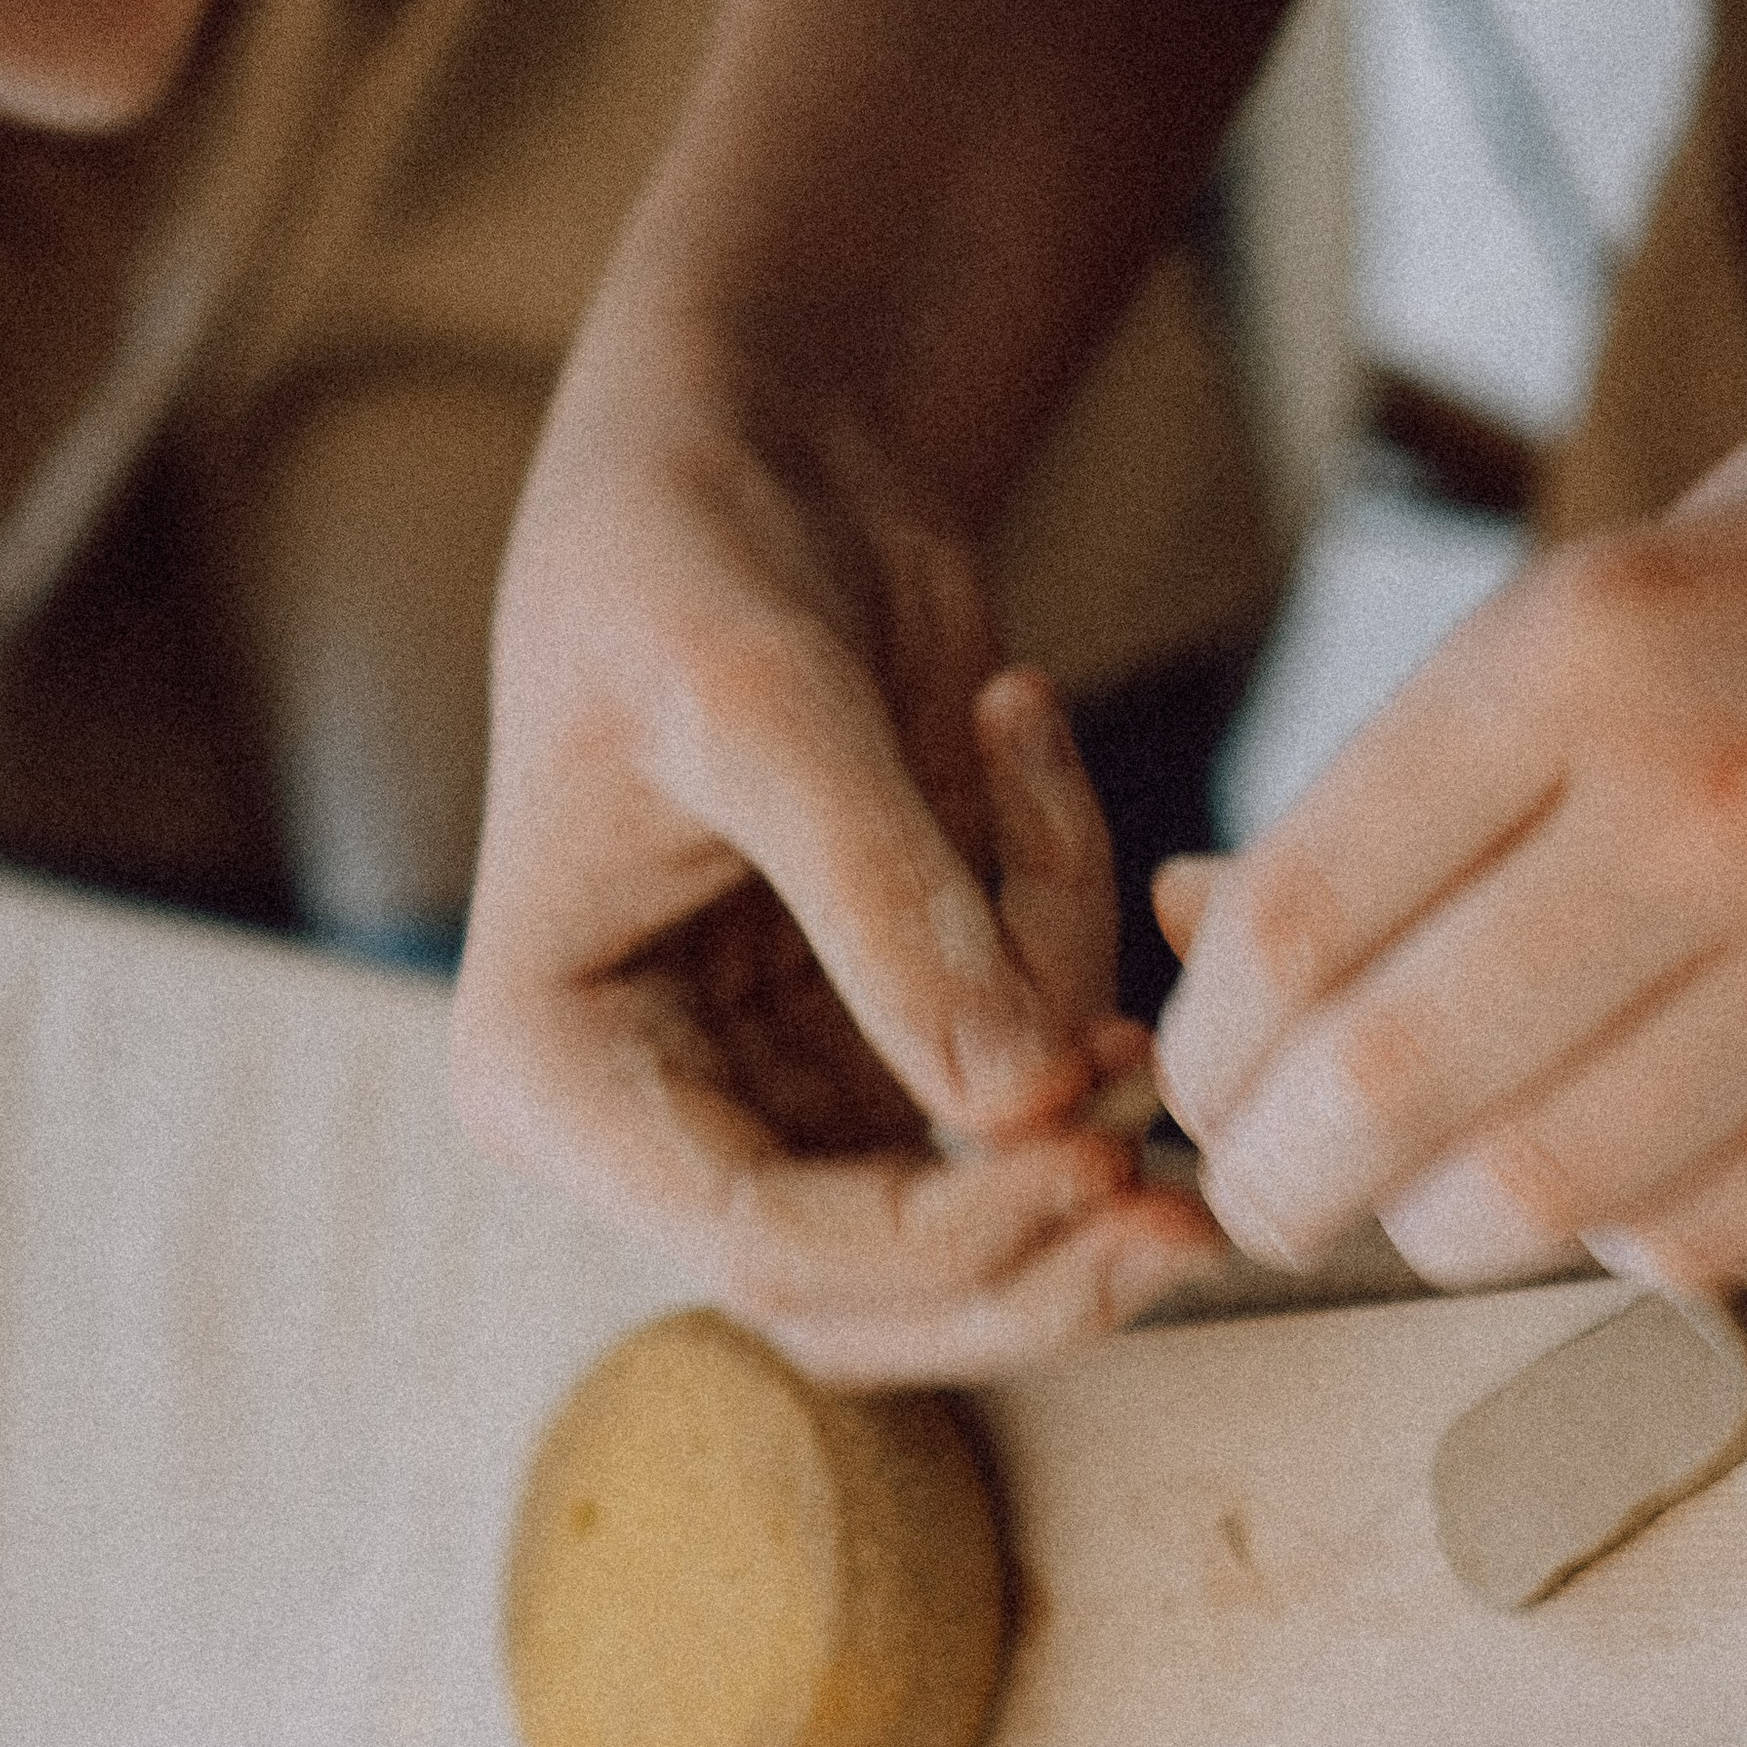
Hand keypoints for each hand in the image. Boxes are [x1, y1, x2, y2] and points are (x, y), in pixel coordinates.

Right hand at [451, 304, 1220, 1381]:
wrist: (751, 449)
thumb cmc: (692, 544)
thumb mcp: (762, 695)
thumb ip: (887, 901)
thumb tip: (1020, 1101)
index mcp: (558, 1072)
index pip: (760, 1241)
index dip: (945, 1234)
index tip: (1099, 1158)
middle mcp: (658, 1118)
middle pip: (866, 1297)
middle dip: (1035, 1259)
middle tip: (1189, 1208)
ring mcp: (781, 1099)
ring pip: (964, 1231)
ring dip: (1080, 1120)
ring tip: (1109, 913)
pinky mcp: (888, 1050)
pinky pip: (1023, 1086)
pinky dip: (1074, 957)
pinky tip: (1024, 758)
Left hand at [1153, 270, 1746, 1286]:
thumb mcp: (1619, 575)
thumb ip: (1417, 772)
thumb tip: (1198, 934)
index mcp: (1598, 642)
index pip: (1293, 928)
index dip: (1203, 1052)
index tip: (1201, 1081)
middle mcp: (1725, 804)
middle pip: (1381, 1095)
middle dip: (1275, 1180)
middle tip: (1270, 1183)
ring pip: (1531, 1206)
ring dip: (1430, 1231)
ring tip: (1425, 1187)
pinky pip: (1703, 1239)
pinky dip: (1610, 1236)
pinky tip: (1608, 1165)